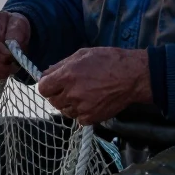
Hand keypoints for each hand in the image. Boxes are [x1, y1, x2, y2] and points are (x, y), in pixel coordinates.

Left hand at [37, 47, 151, 124]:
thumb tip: (47, 73)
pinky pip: (78, 119)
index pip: (43, 88)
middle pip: (52, 101)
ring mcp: (81, 107)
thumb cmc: (109, 61)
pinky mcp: (92, 118)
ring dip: (69, 105)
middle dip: (58, 95)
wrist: (132, 76)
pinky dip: (81, 113)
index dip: (47, 86)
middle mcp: (72, 93)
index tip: (53, 84)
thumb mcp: (82, 54)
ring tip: (82, 95)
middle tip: (70, 89)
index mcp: (67, 75)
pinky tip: (90, 103)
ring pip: (64, 111)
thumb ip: (61, 65)